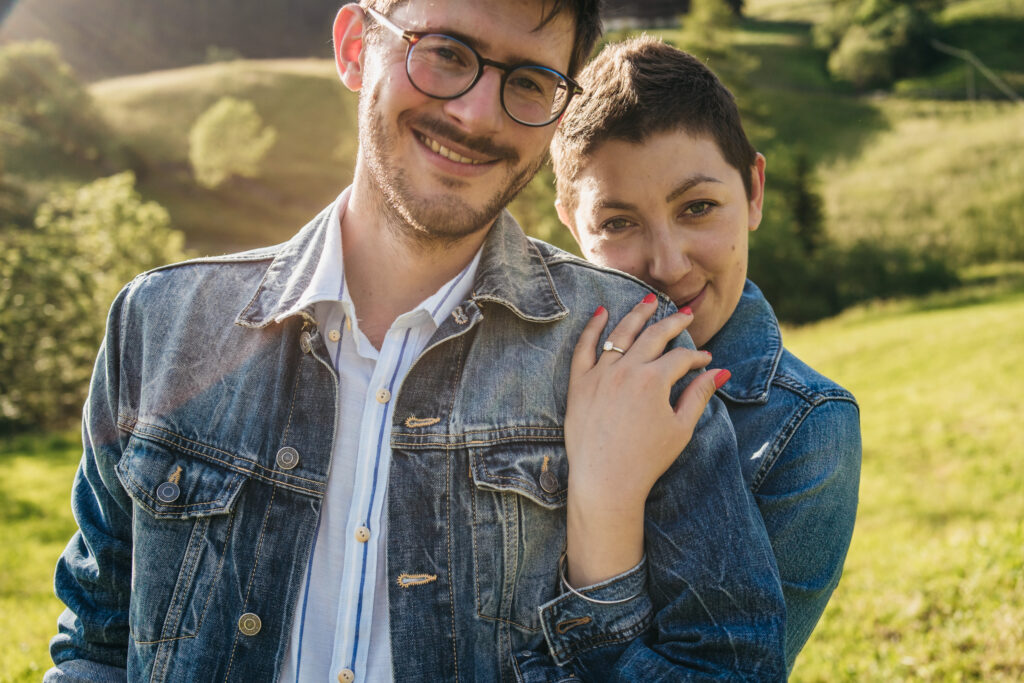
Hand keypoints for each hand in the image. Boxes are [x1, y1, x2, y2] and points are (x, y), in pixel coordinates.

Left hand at [563, 295, 728, 585]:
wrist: (605, 481)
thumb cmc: (647, 459)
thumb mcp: (681, 428)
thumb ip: (699, 395)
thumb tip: (720, 371)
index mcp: (654, 380)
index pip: (681, 358)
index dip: (697, 358)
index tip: (704, 360)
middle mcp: (627, 370)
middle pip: (654, 335)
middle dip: (674, 323)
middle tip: (685, 314)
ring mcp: (600, 374)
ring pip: (620, 334)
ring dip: (637, 314)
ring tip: (649, 300)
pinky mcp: (579, 383)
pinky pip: (584, 347)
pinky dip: (593, 328)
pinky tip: (602, 312)